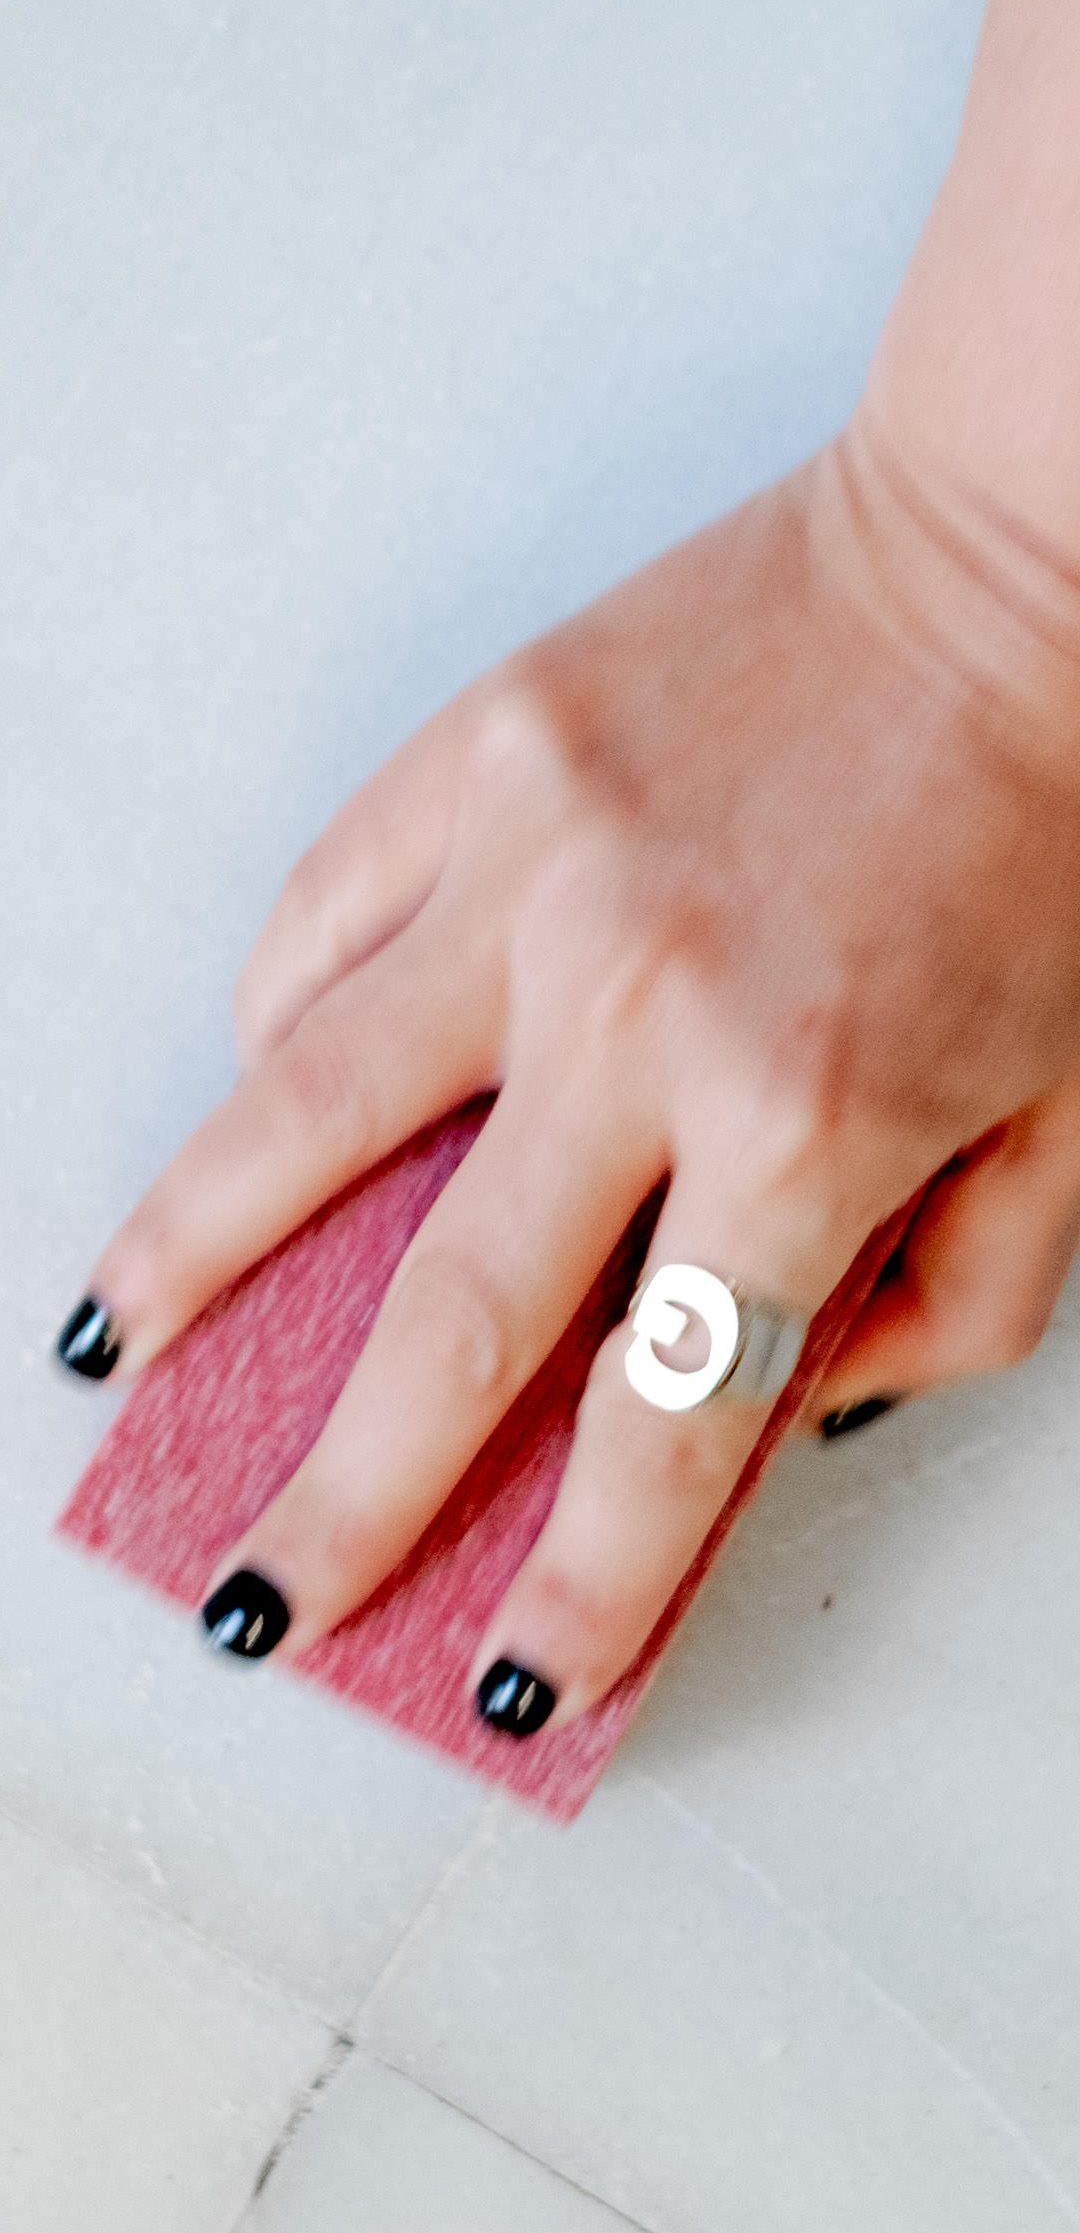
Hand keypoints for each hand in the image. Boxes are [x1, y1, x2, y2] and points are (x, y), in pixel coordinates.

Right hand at [59, 421, 1079, 1728]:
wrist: (1022, 548)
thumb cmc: (1057, 822)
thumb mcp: (1075, 1108)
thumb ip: (967, 1294)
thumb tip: (805, 1404)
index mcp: (812, 1119)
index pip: (663, 1427)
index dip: (582, 1590)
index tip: (510, 1685)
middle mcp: (644, 1016)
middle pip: (444, 1320)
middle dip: (338, 1497)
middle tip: (260, 1600)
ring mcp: (536, 875)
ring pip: (301, 1111)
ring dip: (189, 1258)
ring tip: (113, 1357)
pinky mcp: (484, 751)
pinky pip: (327, 914)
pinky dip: (274, 1019)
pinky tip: (246, 1093)